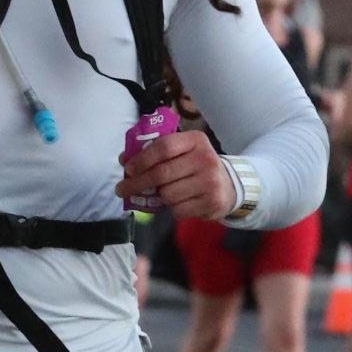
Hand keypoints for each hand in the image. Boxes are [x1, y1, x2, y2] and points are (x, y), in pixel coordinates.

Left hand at [114, 128, 238, 218]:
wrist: (230, 186)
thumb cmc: (197, 166)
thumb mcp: (182, 151)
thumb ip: (155, 152)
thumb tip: (124, 159)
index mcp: (196, 140)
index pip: (164, 147)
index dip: (142, 159)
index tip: (127, 169)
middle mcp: (205, 159)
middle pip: (161, 174)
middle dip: (137, 183)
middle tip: (122, 189)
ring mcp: (210, 182)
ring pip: (168, 195)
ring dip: (160, 197)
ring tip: (165, 193)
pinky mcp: (211, 202)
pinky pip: (178, 210)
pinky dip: (172, 209)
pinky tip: (181, 202)